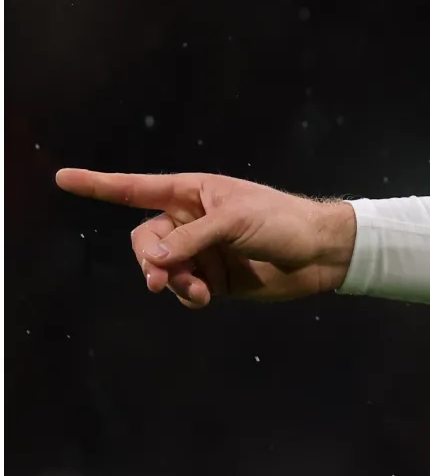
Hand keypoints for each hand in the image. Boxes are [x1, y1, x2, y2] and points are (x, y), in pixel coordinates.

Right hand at [54, 169, 357, 309]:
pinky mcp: (214, 277)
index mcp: (193, 193)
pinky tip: (205, 297)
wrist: (321, 253)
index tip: (63, 178)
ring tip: (195, 290)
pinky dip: (188, 295)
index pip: (138, 189)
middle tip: (160, 279)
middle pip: (145, 240)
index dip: (100, 185)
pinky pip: (184, 289)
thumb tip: (150, 260)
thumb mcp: (235, 223)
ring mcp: (201, 250)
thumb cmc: (282, 222)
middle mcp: (191, 220)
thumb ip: (190, 241)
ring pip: (162, 268)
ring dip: (171, 281)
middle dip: (148, 259)